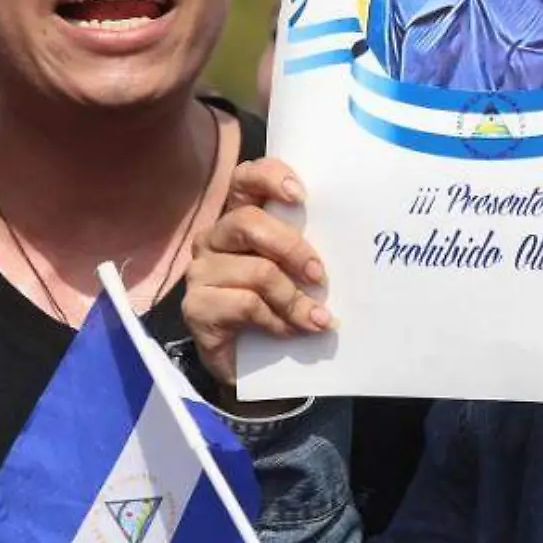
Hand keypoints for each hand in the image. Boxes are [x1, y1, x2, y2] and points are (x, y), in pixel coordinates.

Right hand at [181, 158, 330, 388]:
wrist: (249, 364)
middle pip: (249, 222)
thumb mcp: (296, 272)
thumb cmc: (279, 307)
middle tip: (319, 276)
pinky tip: (289, 332)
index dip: (270, 177)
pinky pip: (247, 305)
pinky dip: (277, 321)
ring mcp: (200, 272)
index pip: (245, 179)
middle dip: (293, 249)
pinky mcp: (195, 307)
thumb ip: (306, 250)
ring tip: (316, 319)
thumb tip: (346, 242)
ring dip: (294, 299)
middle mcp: (214, 239)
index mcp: (240, 221)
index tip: (301, 196)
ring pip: (257, 270)